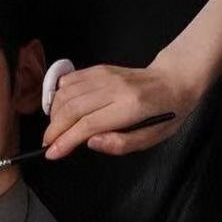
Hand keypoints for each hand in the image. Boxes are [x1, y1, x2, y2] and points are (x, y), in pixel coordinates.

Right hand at [42, 59, 197, 159]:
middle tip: (48, 144)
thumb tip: (91, 143)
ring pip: (67, 93)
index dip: (65, 140)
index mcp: (131, 107)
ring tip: (55, 130)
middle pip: (72, 108)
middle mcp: (115, 87)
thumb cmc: (166, 112)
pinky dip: (59, 96)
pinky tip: (60, 110)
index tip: (51, 153)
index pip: (89, 124)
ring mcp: (106, 75)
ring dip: (54, 114)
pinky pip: (70, 80)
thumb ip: (122, 144)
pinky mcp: (100, 68)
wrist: (173, 79)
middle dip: (54, 129)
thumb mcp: (154, 137)